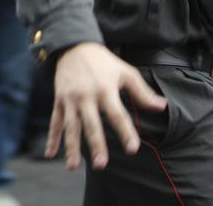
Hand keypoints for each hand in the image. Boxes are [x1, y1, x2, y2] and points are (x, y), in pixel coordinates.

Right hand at [48, 42, 166, 170]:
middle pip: (91, 124)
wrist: (73, 45)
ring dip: (71, 146)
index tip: (132, 148)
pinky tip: (50, 153)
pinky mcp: (59, 100)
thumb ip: (142, 92)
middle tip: (101, 165)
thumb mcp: (125, 72)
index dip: (125, 131)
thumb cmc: (103, 61)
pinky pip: (55, 121)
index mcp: (105, 89)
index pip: (117, 114)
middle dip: (96, 144)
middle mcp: (86, 96)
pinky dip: (52, 138)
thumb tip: (162, 107)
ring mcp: (70, 99)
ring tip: (72, 166)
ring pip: (70, 126)